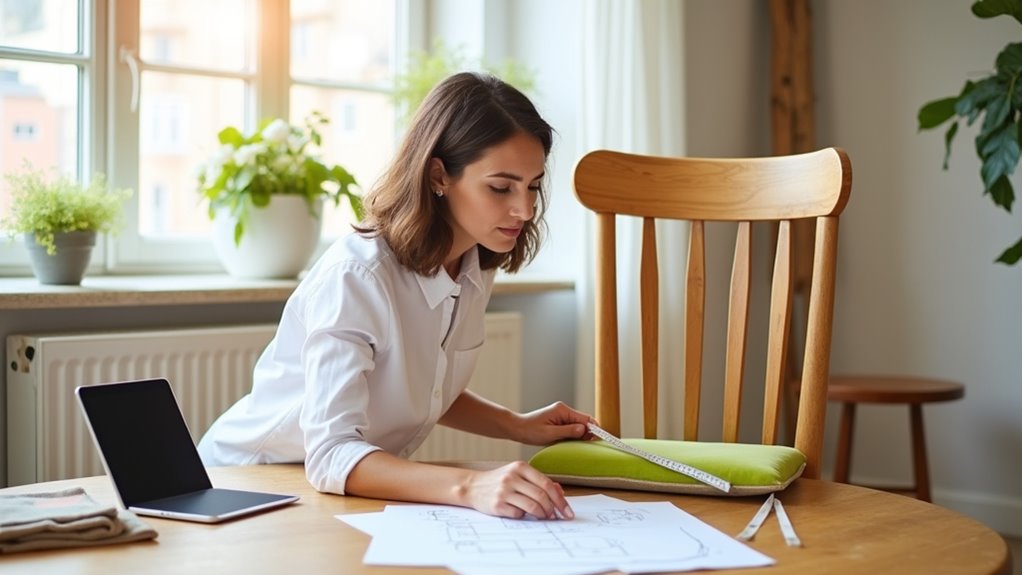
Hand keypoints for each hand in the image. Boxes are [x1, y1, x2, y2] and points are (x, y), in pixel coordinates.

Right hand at [460, 461, 574, 519]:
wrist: (472, 486)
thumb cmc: (499, 481)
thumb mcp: (518, 475)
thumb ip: (538, 481)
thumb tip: (560, 491)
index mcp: (520, 467)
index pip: (547, 484)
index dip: (560, 499)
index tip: (567, 511)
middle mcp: (512, 477)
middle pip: (542, 496)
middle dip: (553, 509)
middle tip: (556, 516)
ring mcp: (504, 491)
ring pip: (533, 507)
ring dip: (542, 515)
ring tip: (543, 516)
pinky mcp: (497, 505)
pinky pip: (519, 514)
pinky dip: (524, 516)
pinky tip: (522, 513)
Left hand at [513, 401, 595, 445]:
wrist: (517, 428)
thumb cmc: (530, 431)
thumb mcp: (549, 434)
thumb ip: (568, 431)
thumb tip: (584, 430)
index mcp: (562, 410)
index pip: (586, 419)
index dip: (594, 429)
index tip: (599, 440)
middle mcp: (564, 410)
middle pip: (584, 422)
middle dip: (588, 434)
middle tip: (587, 447)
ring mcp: (562, 415)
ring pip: (579, 426)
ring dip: (580, 436)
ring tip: (577, 446)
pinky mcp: (559, 421)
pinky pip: (572, 428)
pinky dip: (574, 436)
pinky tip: (570, 443)